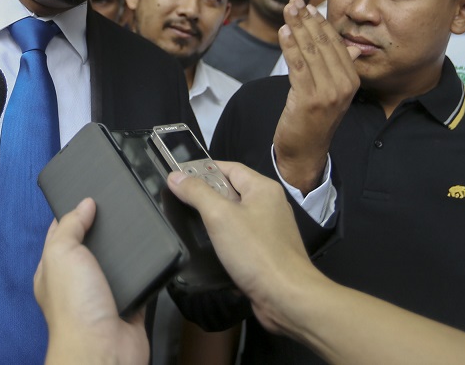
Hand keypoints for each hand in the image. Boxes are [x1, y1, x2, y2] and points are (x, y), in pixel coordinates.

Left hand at [34, 198, 148, 364]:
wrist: (102, 348)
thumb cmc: (74, 306)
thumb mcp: (62, 253)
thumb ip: (70, 226)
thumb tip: (84, 204)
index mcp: (53, 270)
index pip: (61, 234)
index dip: (73, 215)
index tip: (89, 196)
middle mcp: (77, 282)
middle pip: (91, 247)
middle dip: (103, 230)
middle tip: (120, 208)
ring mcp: (103, 294)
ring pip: (117, 264)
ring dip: (127, 251)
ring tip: (139, 226)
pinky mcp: (129, 305)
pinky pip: (141, 283)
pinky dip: (147, 272)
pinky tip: (153, 255)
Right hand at [166, 162, 324, 333]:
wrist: (288, 297)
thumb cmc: (255, 251)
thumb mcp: (220, 216)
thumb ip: (196, 193)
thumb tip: (176, 176)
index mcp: (263, 188)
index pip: (229, 168)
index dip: (203, 169)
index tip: (179, 176)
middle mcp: (270, 204)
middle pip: (232, 191)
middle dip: (205, 194)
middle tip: (178, 200)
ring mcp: (270, 230)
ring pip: (235, 215)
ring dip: (213, 219)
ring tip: (187, 222)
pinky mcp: (267, 252)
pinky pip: (241, 236)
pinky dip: (224, 238)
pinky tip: (208, 246)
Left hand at [273, 0, 359, 191]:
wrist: (305, 151)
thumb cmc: (314, 119)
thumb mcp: (333, 92)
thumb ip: (341, 68)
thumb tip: (354, 48)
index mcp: (352, 80)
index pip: (336, 43)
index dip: (321, 22)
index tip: (309, 5)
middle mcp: (344, 85)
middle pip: (324, 43)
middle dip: (307, 19)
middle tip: (294, 1)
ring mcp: (328, 93)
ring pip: (311, 51)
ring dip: (297, 27)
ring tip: (287, 10)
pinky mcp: (309, 99)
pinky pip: (298, 66)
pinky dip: (290, 46)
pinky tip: (283, 32)